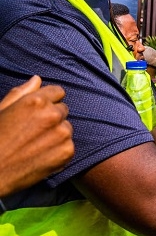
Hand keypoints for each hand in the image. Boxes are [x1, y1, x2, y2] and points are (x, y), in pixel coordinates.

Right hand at [0, 76, 73, 196]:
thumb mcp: (1, 110)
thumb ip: (21, 93)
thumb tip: (37, 79)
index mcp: (36, 101)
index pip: (58, 91)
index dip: (48, 101)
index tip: (38, 112)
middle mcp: (53, 115)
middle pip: (63, 109)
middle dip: (52, 117)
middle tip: (33, 131)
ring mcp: (62, 133)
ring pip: (67, 128)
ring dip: (56, 133)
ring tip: (35, 145)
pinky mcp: (67, 151)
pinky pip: (69, 145)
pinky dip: (59, 150)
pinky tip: (41, 156)